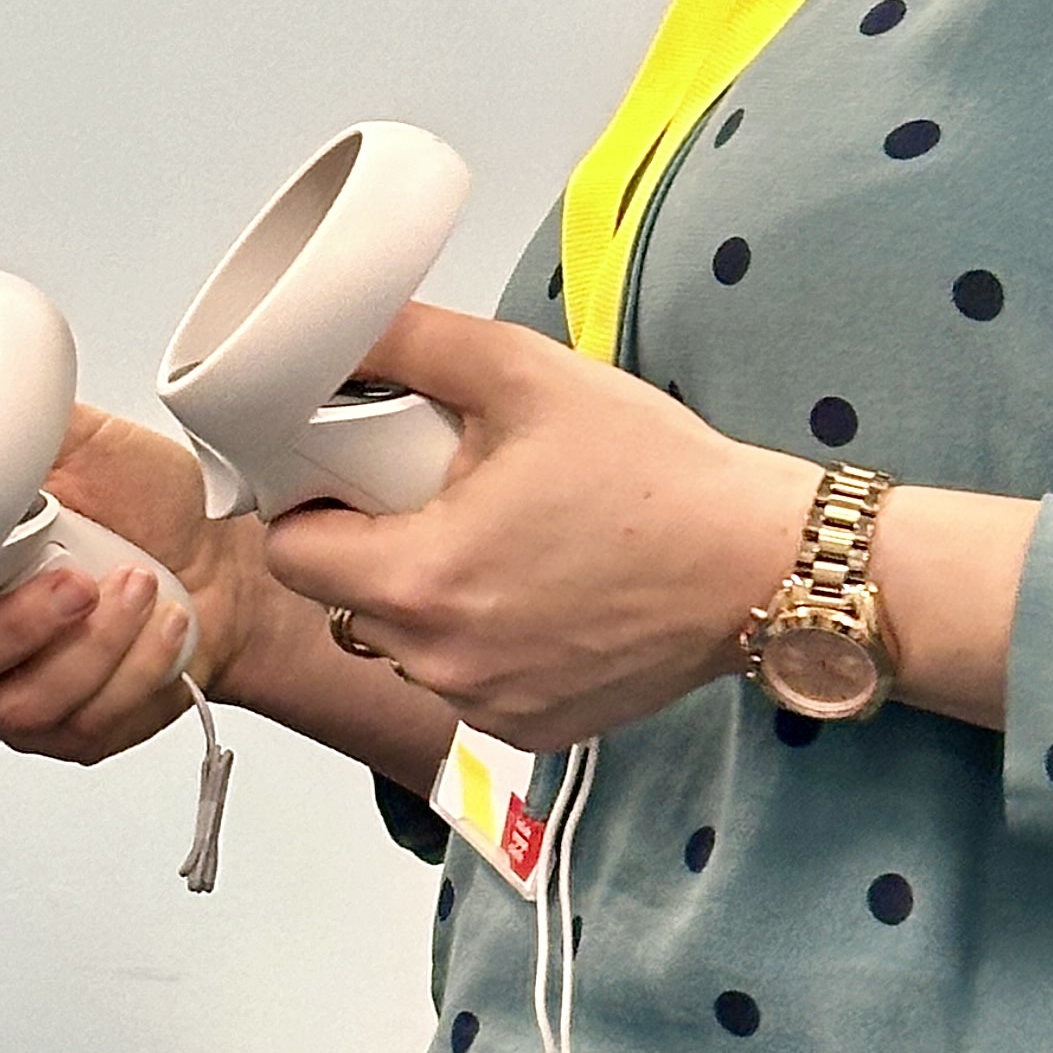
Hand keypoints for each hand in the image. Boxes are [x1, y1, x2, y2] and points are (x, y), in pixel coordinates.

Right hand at [0, 393, 265, 764]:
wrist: (231, 555)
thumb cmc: (142, 497)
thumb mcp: (69, 431)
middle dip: (14, 625)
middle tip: (77, 579)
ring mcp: (17, 690)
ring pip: (18, 703)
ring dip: (91, 645)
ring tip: (143, 587)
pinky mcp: (74, 730)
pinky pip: (83, 722)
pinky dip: (135, 669)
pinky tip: (166, 624)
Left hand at [260, 305, 814, 747]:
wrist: (760, 565)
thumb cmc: (657, 475)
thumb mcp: (530, 375)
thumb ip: (418, 343)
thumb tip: (342, 323)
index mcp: (423, 577)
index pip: (292, 554)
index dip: (311, 506)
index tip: (353, 479)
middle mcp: (441, 661)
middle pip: (345, 601)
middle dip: (375, 548)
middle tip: (444, 496)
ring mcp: (486, 705)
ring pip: (405, 647)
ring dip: (428, 601)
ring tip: (505, 544)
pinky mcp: (531, 729)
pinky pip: (466, 683)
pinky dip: (484, 644)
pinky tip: (543, 596)